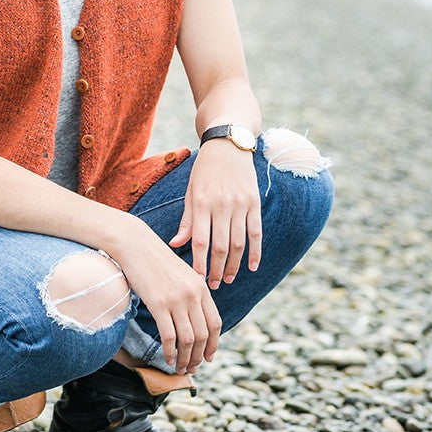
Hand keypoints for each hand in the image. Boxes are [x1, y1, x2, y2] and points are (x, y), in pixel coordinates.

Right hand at [112, 217, 221, 374]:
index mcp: (201, 287)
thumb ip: (192, 293)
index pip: (215, 324)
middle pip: (203, 335)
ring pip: (188, 339)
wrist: (135, 245)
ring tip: (179, 368)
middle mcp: (193, 295)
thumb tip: (194, 318)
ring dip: (185, 358)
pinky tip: (166, 359)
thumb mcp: (182, 274)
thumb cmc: (155, 260)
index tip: (207, 358)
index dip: (213, 345)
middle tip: (191, 368)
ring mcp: (177, 299)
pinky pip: (169, 336)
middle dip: (198, 356)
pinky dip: (170, 352)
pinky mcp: (158, 303)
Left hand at [170, 140, 261, 289]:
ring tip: (229, 279)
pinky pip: (256, 232)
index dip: (199, 263)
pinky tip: (251, 266)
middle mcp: (222, 205)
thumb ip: (187, 220)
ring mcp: (240, 204)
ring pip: (239, 243)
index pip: (199, 240)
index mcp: (202, 203)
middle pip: (221, 246)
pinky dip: (255, 252)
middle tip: (214, 285)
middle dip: (217, 270)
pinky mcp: (254, 203)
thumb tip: (175, 244)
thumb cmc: (204, 170)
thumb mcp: (191, 191)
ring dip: (235, 265)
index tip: (197, 279)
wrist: (228, 145)